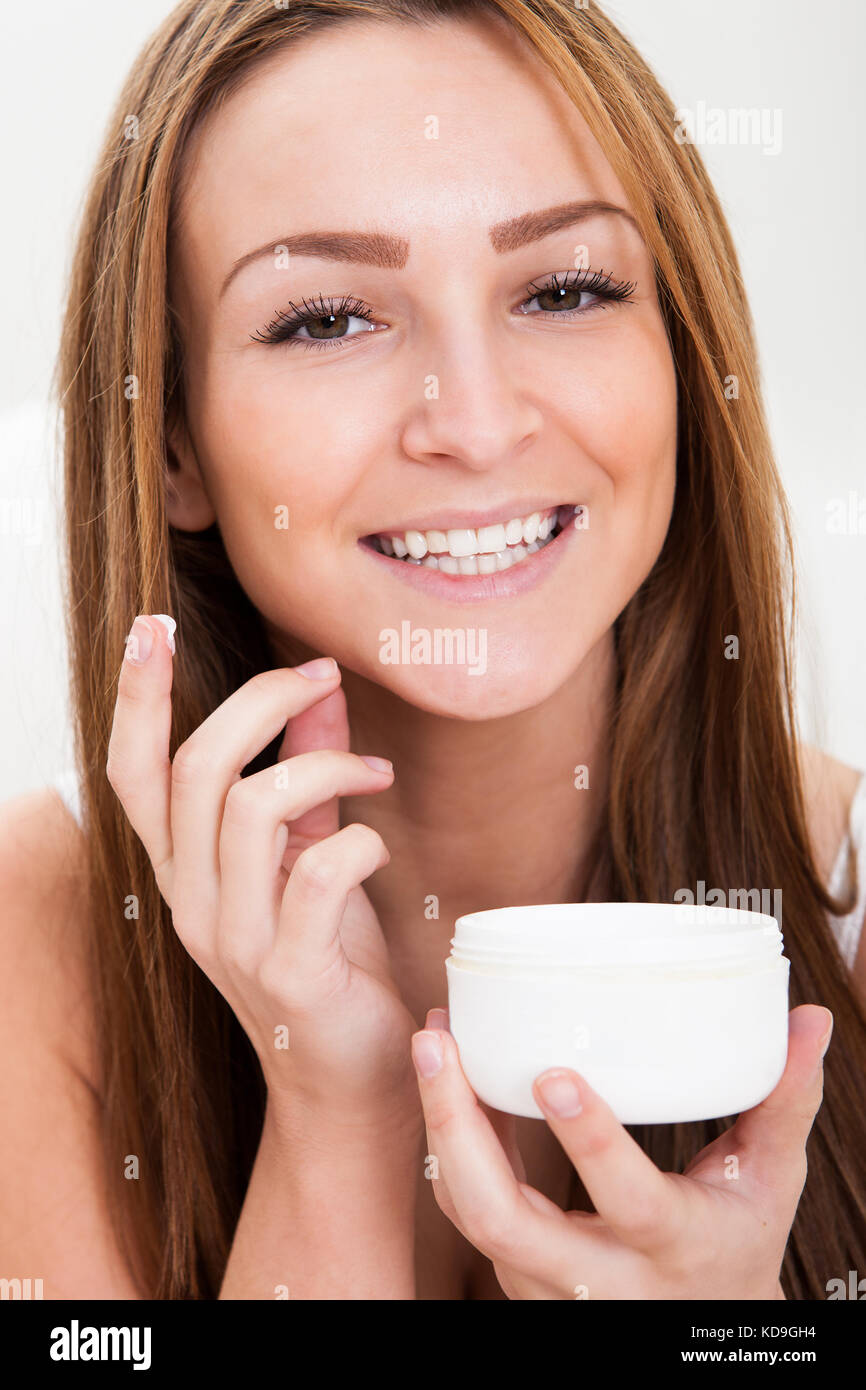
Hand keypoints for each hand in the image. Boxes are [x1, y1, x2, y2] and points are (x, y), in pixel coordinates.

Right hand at [107, 614, 418, 1132]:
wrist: (348, 1081)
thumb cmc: (329, 959)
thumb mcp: (309, 854)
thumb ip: (308, 771)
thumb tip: (321, 685)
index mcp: (184, 870)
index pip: (133, 772)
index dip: (136, 698)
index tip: (151, 627)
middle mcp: (191, 902)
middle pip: (194, 770)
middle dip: (259, 702)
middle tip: (320, 675)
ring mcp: (233, 939)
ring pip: (249, 808)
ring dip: (323, 767)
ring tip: (373, 772)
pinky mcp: (289, 969)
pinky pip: (315, 871)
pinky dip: (356, 838)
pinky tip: (377, 844)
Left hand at [411, 1004, 832, 1298]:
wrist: (696, 1328)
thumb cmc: (735, 1242)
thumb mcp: (769, 1180)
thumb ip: (784, 1100)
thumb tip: (812, 1018)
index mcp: (670, 1246)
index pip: (628, 1201)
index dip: (588, 1140)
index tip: (553, 1073)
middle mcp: (599, 1276)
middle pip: (503, 1218)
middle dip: (458, 1127)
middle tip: (438, 1043)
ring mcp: (546, 1284)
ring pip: (471, 1213)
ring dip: (441, 1125)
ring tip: (433, 1041)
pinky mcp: (516, 1273)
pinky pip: (467, 1209)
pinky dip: (451, 1144)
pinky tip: (447, 1075)